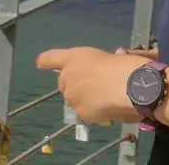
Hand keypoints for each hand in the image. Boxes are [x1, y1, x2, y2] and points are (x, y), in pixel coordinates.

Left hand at [35, 46, 149, 124]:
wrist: (129, 85)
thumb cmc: (124, 65)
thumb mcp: (112, 56)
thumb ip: (106, 60)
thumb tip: (118, 58)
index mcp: (73, 57)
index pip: (50, 58)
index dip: (45, 61)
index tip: (40, 64)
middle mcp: (67, 75)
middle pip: (65, 83)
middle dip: (76, 85)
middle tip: (96, 85)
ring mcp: (71, 95)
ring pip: (74, 99)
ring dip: (84, 99)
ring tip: (105, 97)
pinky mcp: (79, 111)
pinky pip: (84, 112)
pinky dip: (93, 111)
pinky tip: (108, 108)